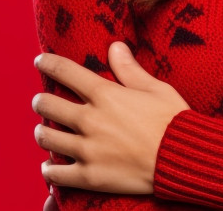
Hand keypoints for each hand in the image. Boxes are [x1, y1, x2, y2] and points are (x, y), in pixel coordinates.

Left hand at [32, 41, 189, 193]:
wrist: (183, 158)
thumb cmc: (173, 120)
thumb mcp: (155, 88)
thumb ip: (129, 69)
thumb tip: (114, 46)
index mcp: (106, 95)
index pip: (66, 72)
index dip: (48, 63)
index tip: (40, 61)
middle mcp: (90, 120)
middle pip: (47, 105)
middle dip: (41, 101)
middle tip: (42, 101)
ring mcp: (86, 149)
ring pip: (46, 138)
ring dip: (42, 133)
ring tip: (45, 132)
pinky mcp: (88, 175)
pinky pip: (55, 173)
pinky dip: (49, 169)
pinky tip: (50, 165)